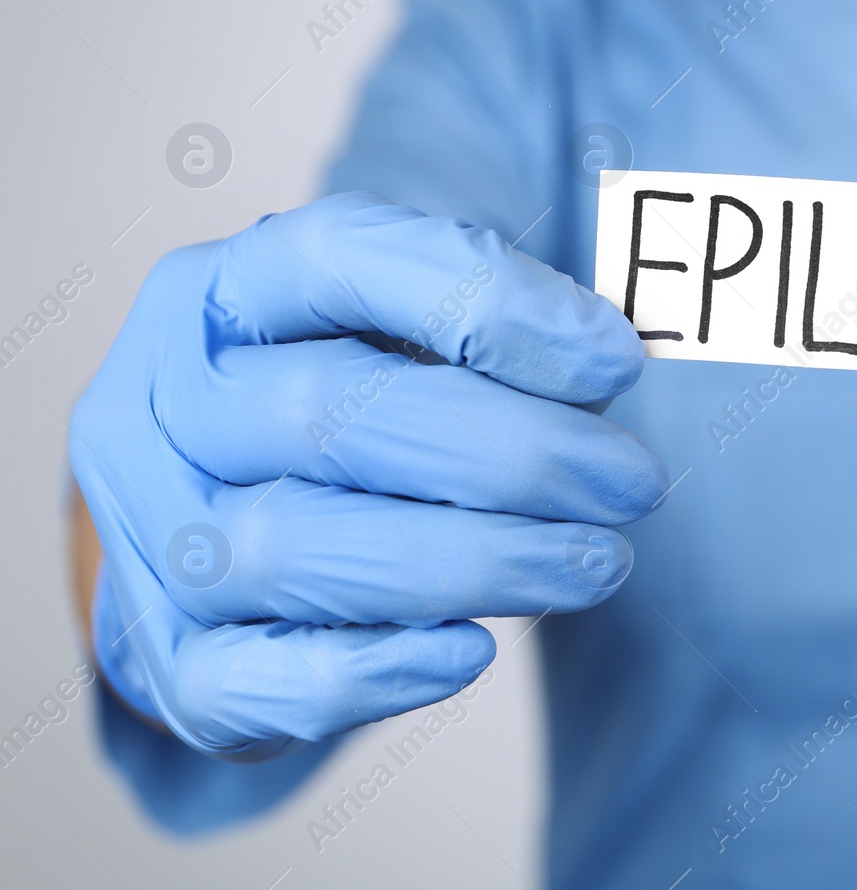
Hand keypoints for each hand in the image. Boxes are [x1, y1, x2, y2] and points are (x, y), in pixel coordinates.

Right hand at [71, 192, 664, 758]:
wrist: (230, 511)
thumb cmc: (348, 400)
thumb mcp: (406, 329)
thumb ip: (489, 326)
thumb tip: (602, 360)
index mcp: (223, 289)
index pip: (340, 258)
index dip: (487, 304)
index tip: (616, 360)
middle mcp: (162, 398)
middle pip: (323, 412)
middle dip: (508, 455)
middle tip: (629, 483)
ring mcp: (146, 530)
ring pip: (289, 548)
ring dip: (471, 563)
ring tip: (594, 564)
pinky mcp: (160, 653)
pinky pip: (245, 680)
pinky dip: (366, 672)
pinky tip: (468, 652)